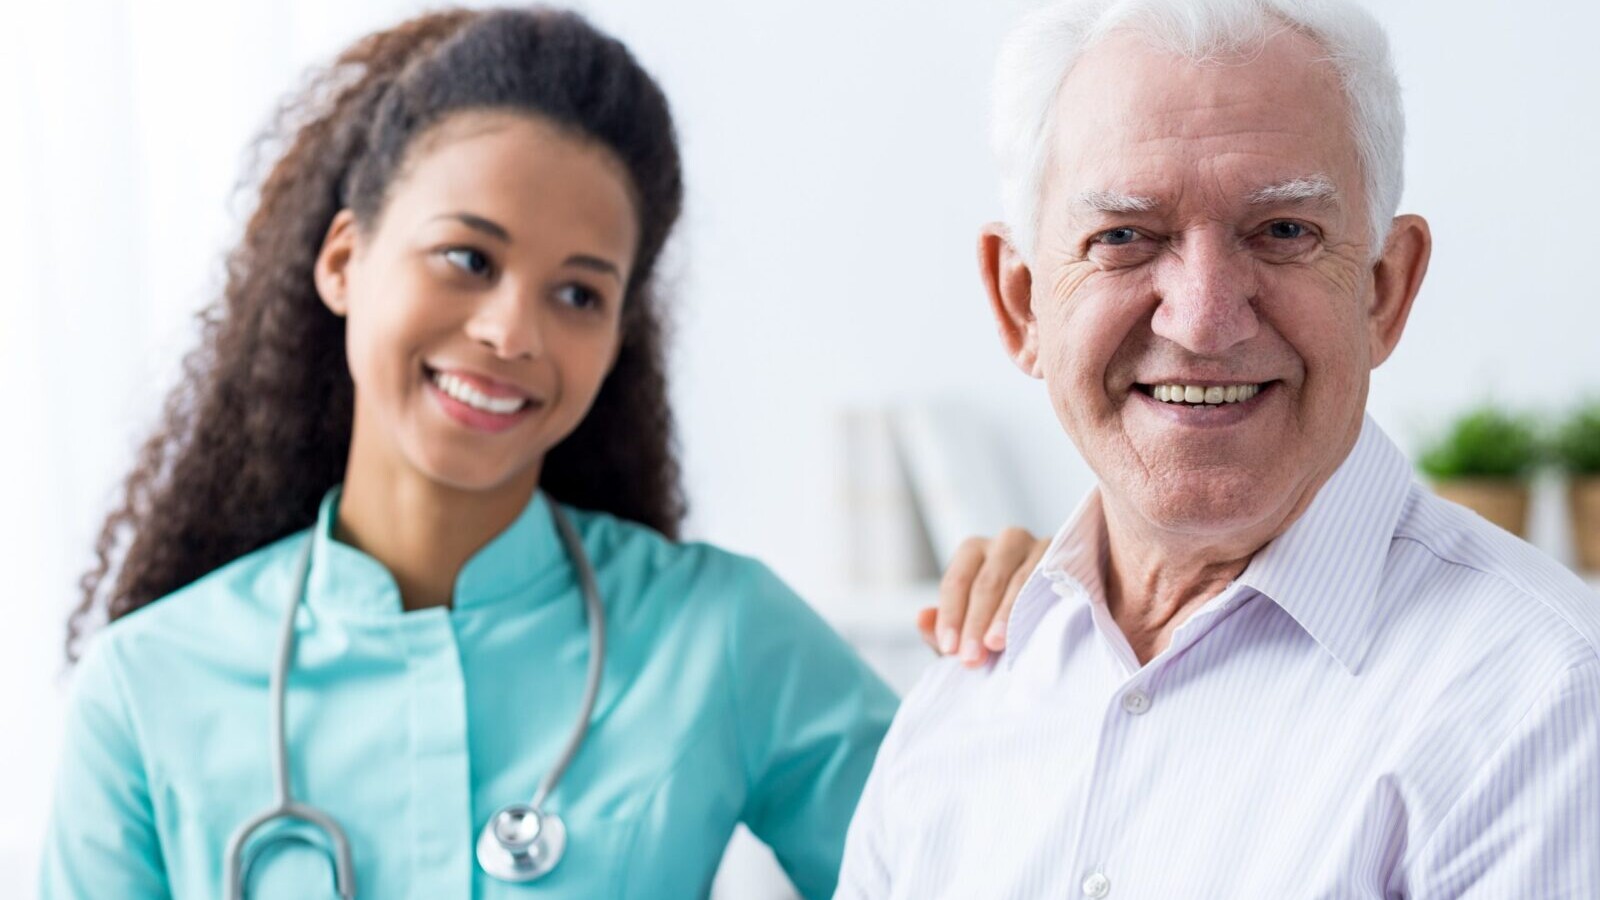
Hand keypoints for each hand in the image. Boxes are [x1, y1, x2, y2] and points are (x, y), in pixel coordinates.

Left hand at [917, 528, 1049, 667]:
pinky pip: (1051, 582)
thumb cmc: (996, 622)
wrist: (1050, 616)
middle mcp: (1006, 541)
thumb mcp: (966, 628)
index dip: (950, 616)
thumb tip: (922, 618)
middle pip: (987, 582)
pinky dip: (1039, 606)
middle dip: (976, 622)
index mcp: (973, 551)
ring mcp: (1040, 547)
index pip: (957, 581)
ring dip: (1006, 616)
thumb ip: (940, 628)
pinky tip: (1033, 630)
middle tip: (971, 658)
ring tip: (995, 645)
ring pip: (1020, 581)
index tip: (949, 649)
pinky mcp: (1067, 561)